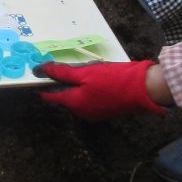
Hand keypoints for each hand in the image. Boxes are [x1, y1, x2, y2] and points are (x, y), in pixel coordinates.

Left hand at [35, 59, 163, 121]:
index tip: (39, 74)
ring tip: (88, 71)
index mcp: (74, 103)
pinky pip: (90, 99)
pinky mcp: (105, 111)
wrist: (142, 89)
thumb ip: (62, 73)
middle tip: (69, 67)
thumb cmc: (112, 79)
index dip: (44, 85)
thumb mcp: (84, 72)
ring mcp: (94, 113)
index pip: (51, 96)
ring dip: (78, 86)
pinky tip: (98, 79)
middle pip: (65, 97)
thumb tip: (41, 71)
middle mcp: (81, 112)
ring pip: (78, 98)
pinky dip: (89, 90)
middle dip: (64, 83)